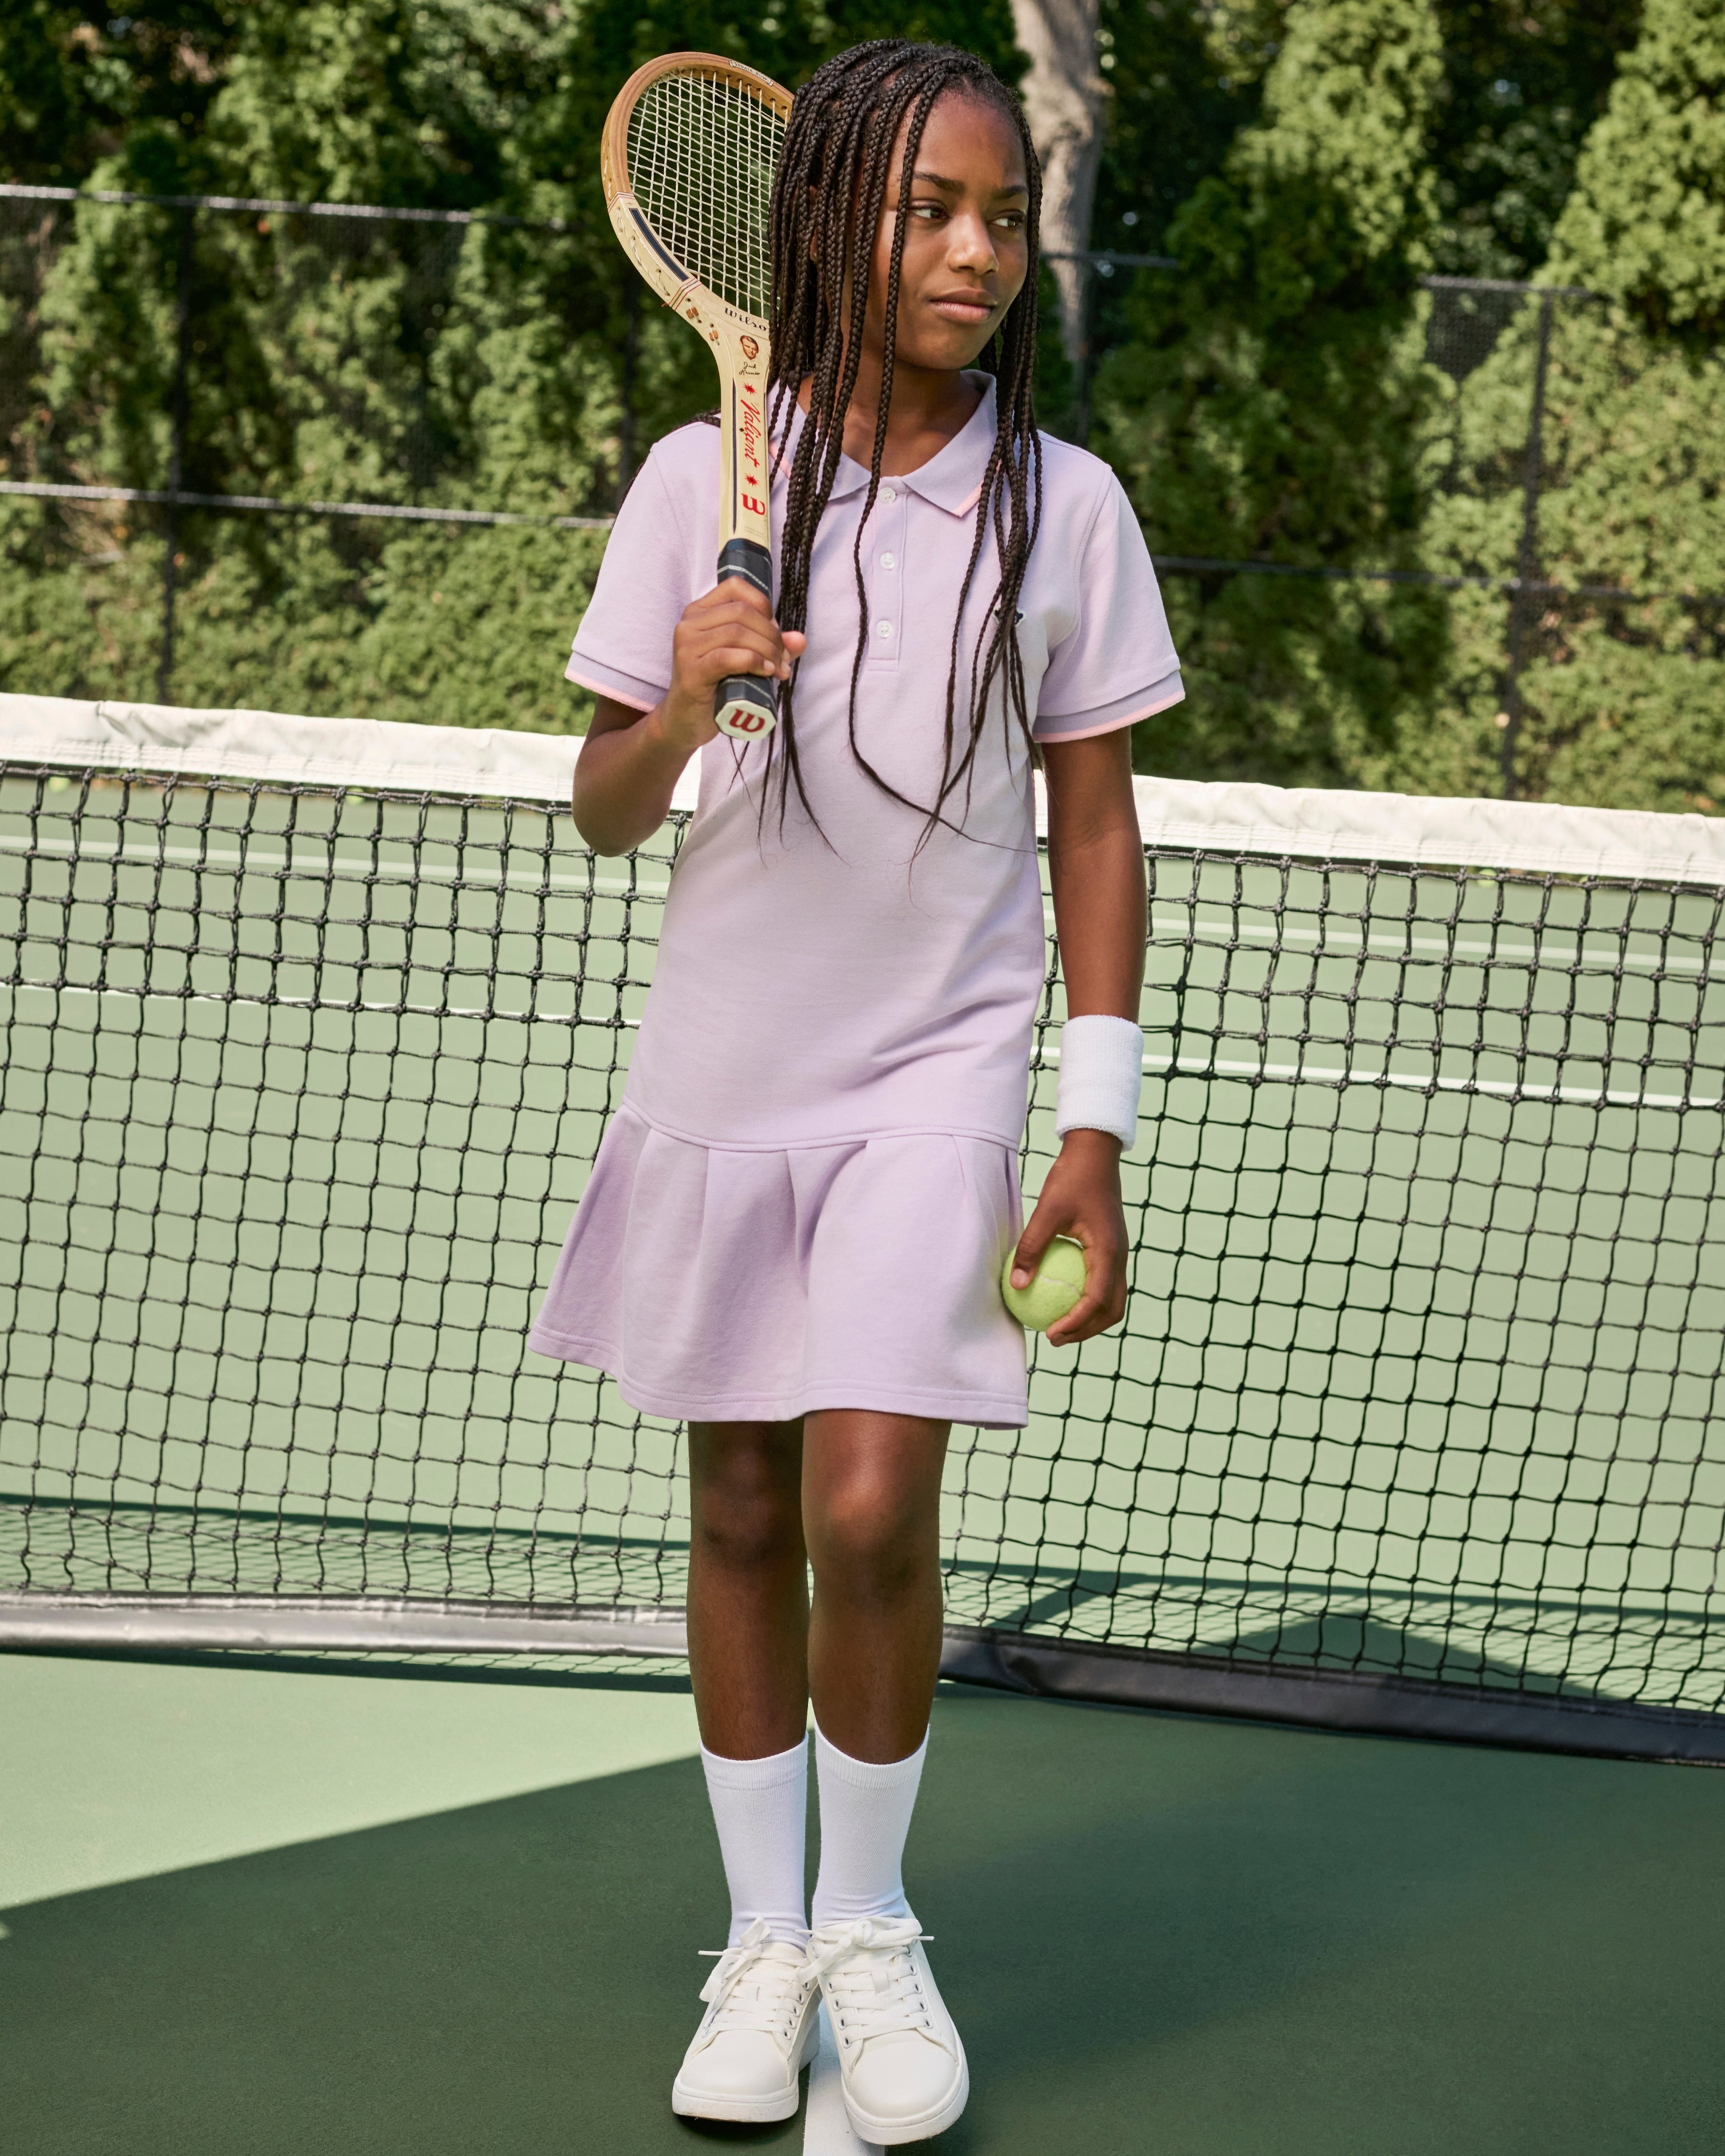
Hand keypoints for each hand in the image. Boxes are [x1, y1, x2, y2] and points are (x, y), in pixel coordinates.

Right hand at [657, 579, 806, 752]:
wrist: (686, 720)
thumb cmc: (715, 687)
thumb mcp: (744, 660)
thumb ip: (770, 646)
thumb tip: (800, 639)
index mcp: (700, 612)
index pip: (736, 587)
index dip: (763, 605)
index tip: (775, 631)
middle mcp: (689, 623)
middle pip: (741, 612)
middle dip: (771, 634)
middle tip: (783, 658)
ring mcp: (687, 646)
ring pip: (737, 632)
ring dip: (766, 650)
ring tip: (777, 670)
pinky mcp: (691, 670)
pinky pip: (727, 657)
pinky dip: (752, 661)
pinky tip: (765, 672)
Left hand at [1009, 1128, 1128, 1347]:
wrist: (1095, 1155)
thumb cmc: (1071, 1179)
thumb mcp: (1047, 1211)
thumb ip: (1032, 1246)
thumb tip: (1017, 1284)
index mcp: (1109, 1252)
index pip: (1096, 1301)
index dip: (1076, 1324)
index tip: (1051, 1334)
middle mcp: (1119, 1258)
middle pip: (1111, 1309)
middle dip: (1086, 1331)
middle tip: (1054, 1339)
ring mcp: (1118, 1254)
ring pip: (1112, 1300)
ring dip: (1089, 1318)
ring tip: (1059, 1326)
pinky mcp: (1111, 1249)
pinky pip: (1104, 1284)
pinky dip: (1088, 1300)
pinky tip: (1060, 1297)